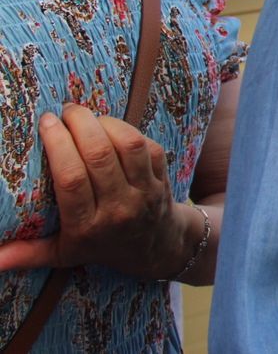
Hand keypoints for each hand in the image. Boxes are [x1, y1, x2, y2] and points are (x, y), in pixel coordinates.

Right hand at [0, 105, 183, 279]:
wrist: (156, 247)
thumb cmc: (101, 246)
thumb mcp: (63, 254)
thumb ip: (28, 254)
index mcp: (87, 226)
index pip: (71, 180)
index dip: (58, 145)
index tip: (46, 122)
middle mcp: (118, 208)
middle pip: (99, 156)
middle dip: (80, 124)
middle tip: (65, 110)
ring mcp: (145, 192)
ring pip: (128, 145)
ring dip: (106, 123)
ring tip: (87, 116)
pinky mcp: (162, 178)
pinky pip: (148, 146)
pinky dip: (128, 130)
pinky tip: (110, 126)